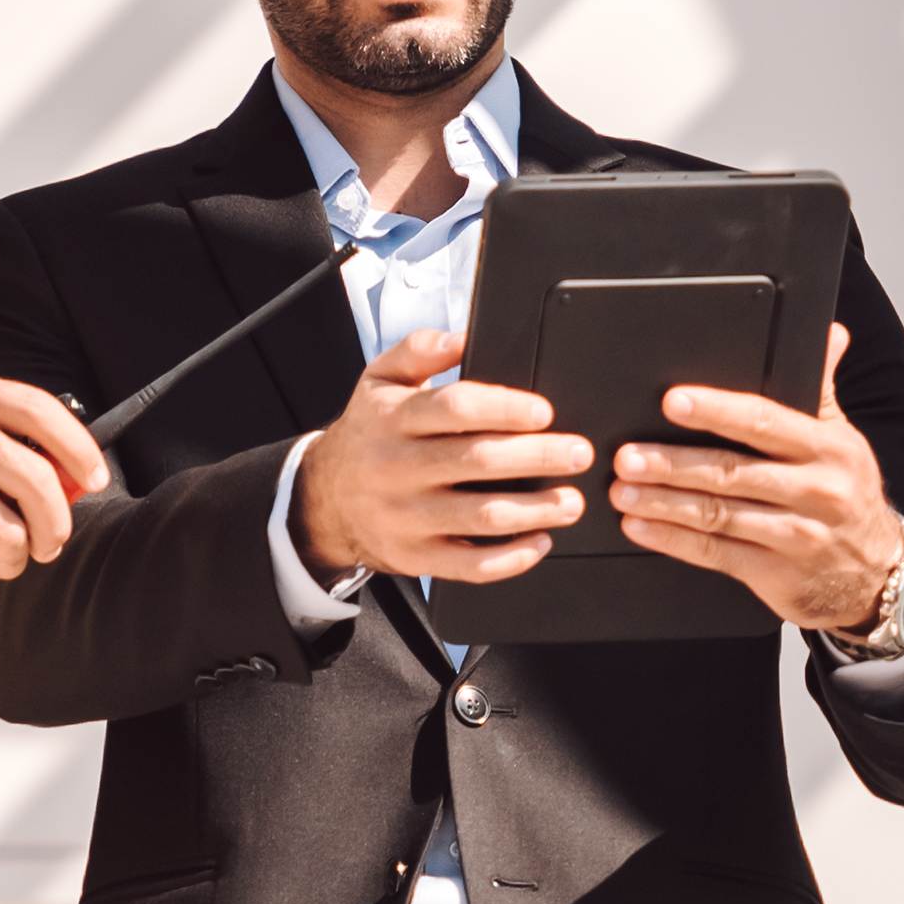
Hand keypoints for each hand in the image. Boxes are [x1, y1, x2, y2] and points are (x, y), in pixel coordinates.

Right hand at [292, 326, 592, 584]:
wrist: (324, 499)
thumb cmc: (369, 433)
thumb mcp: (379, 380)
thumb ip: (419, 350)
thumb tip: (464, 337)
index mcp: (394, 419)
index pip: (455, 409)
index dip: (505, 408)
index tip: (545, 412)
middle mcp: (398, 469)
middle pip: (477, 461)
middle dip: (537, 458)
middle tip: (578, 454)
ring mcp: (406, 518)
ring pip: (481, 517)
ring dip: (535, 510)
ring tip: (572, 501)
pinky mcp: (416, 557)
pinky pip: (470, 567)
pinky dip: (511, 558)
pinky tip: (540, 541)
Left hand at [610, 327, 903, 631]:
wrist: (875, 574)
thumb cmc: (848, 496)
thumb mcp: (844, 440)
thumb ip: (822, 388)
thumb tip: (830, 334)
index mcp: (829, 449)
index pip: (765, 422)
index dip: (716, 411)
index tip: (674, 401)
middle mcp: (816, 492)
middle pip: (733, 472)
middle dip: (674, 463)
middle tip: (628, 456)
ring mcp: (796, 536)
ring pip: (718, 515)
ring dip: (663, 503)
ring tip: (622, 492)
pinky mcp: (774, 574)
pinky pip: (716, 554)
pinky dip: (673, 540)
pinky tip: (642, 527)